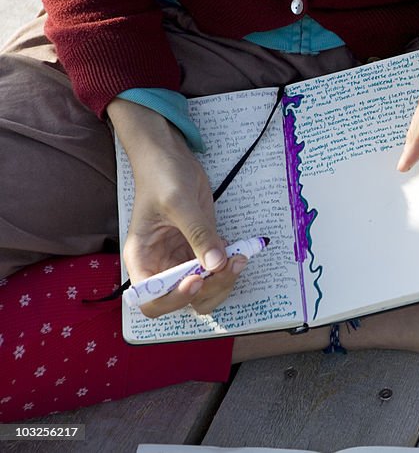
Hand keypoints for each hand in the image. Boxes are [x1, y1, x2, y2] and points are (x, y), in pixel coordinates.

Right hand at [108, 99, 245, 317]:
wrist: (170, 156)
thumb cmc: (162, 175)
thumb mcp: (179, 202)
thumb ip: (198, 233)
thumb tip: (216, 264)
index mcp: (142, 259)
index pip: (151, 300)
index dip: (174, 299)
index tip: (197, 279)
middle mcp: (161, 264)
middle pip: (183, 300)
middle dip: (209, 290)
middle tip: (229, 266)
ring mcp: (182, 258)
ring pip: (204, 289)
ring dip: (224, 281)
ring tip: (239, 258)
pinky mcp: (200, 247)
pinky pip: (216, 269)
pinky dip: (229, 266)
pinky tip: (238, 249)